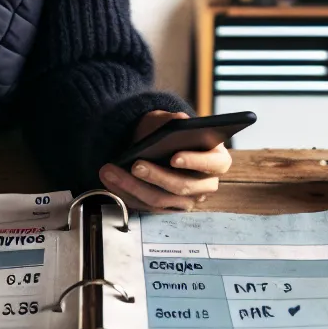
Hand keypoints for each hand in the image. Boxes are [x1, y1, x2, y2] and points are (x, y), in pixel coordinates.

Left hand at [97, 110, 229, 211]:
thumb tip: (179, 122)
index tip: (174, 157)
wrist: (154, 145)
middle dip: (156, 176)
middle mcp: (205, 184)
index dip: (195, 161)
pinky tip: (110, 179)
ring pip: (160, 200)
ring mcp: (186, 200)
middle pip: (183, 186)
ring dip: (132, 186)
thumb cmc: (168, 132)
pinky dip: (125, 193)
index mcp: (217, 160)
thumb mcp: (172, 120)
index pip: (214, 164)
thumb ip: (177, 120)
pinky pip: (145, 206)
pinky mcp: (165, 208)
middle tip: (135, 164)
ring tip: (111, 171)